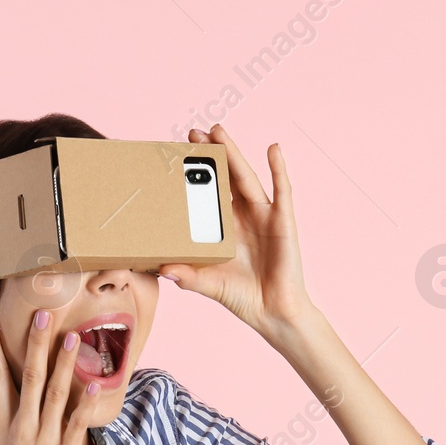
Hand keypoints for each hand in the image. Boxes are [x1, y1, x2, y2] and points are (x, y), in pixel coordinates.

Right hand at [0, 312, 102, 444]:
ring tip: (74, 336)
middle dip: (36, 345)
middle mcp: (23, 428)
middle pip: (30, 378)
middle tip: (43, 314)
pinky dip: (86, 404)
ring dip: (65, 364)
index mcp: (3, 425)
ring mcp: (45, 441)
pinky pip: (77, 425)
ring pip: (56, 395)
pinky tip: (96, 383)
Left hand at [157, 123, 320, 348]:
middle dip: (211, 154)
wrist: (274, 313)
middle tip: (192, 133)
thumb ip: (188, 276)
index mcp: (224, 228)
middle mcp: (243, 217)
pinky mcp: (283, 221)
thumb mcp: (208, 284)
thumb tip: (162, 268)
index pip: (207, 193)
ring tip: (219, 130)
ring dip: (234, 152)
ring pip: (246, 177)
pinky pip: (282, 191)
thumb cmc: (242, 297)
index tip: (176, 154)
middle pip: (225, 177)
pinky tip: (273, 149)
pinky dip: (279, 169)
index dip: (194, 174)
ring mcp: (264, 216)